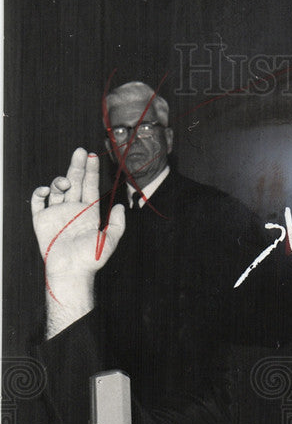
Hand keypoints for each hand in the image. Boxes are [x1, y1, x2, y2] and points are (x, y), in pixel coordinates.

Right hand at [31, 148, 124, 336]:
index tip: (92, 156)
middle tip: (80, 152)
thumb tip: (121, 207)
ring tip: (64, 182)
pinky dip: (40, 193)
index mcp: (88, 213)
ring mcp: (56, 213)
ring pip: (56, 189)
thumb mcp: (109, 241)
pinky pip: (38, 202)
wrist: (70, 271)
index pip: (89, 187)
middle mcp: (72, 210)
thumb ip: (118, 224)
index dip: (91, 171)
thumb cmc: (90, 259)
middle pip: (74, 182)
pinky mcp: (42, 220)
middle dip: (77, 166)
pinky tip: (47, 191)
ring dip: (60, 181)